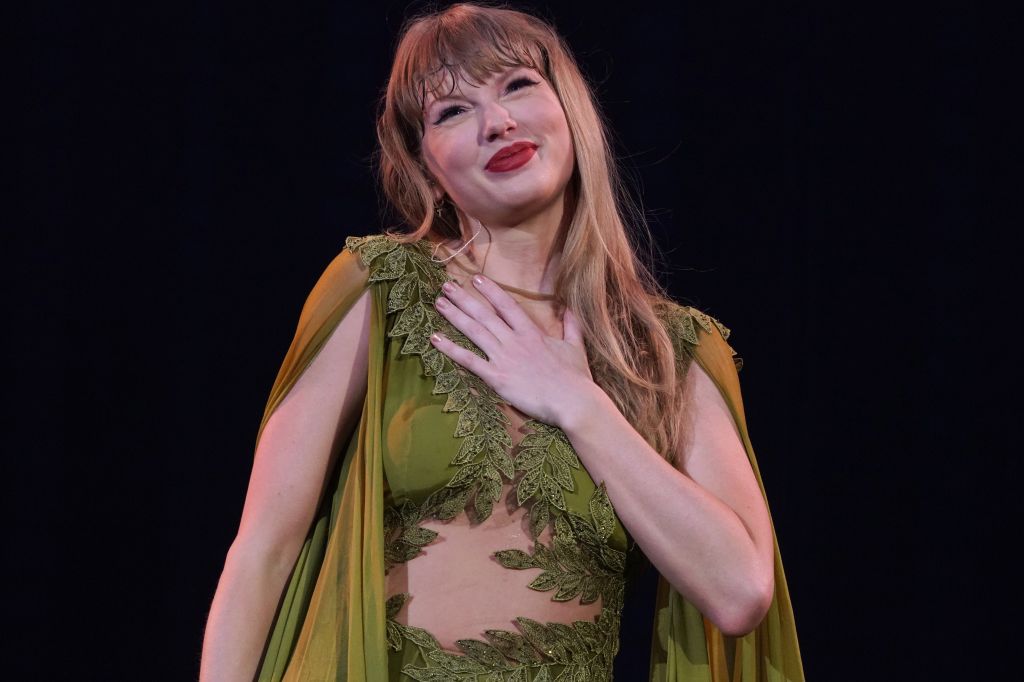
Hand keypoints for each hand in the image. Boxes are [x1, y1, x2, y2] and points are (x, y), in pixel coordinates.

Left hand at [430, 274, 594, 428]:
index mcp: (532, 332)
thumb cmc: (576, 378)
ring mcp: (504, 358)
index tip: (476, 278)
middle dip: (464, 298)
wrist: (573, 401)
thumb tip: (570, 308)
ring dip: (454, 316)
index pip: (506, 305)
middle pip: (484, 314)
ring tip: (438, 303)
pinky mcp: (497, 378)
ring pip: (474, 331)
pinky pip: (469, 360)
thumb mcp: (575, 347)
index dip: (490, 290)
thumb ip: (571, 325)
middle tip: (446, 286)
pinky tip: (435, 339)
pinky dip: (451, 349)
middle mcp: (514, 340)